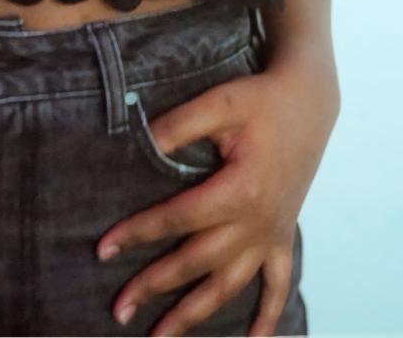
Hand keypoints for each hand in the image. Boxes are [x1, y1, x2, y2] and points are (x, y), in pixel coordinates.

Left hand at [96, 52, 338, 335]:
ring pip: (230, 285)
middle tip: (119, 309)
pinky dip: (266, 317)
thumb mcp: (220, 102)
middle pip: (198, 263)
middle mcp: (257, 223)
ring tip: (162, 337)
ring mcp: (272, 234)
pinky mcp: (284, 236)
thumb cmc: (260, 99)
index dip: (138, 234)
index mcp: (240, 190)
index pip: (178, 220)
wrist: (309, 100)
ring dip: (195, 315)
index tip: (104, 250)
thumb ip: (179, 125)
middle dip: (155, 286)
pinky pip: (277, 286)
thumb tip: (139, 142)